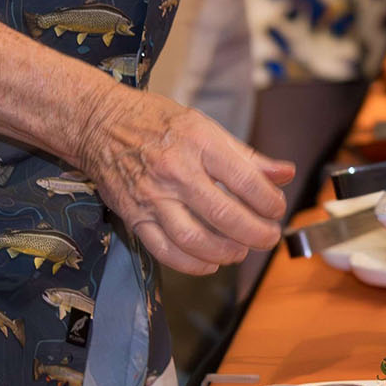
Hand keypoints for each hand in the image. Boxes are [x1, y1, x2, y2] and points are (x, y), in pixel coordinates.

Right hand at [77, 83, 293, 274]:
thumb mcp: (206, 126)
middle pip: (223, 214)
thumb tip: (285, 173)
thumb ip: (247, 156)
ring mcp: (152, 197)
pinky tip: (210, 262)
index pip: (244, 179)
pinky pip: (165, 251)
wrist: (101, 124)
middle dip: (254, 233)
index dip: (268, 200)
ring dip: (226, 252)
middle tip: (268, 237)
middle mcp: (176, 171)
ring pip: (194, 239)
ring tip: (241, 250)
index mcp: (199, 142)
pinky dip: (192, 264)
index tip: (277, 209)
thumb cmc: (157, 121)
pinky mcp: (134, 217)